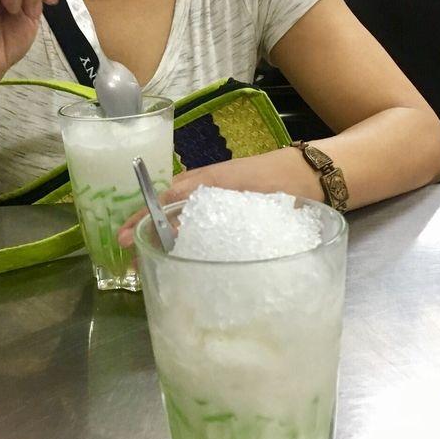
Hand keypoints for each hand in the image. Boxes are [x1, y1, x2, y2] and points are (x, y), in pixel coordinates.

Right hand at [117, 150, 320, 247]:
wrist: (313, 176)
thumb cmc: (282, 181)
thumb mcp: (247, 190)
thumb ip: (214, 193)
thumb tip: (180, 205)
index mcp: (205, 182)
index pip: (164, 200)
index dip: (143, 219)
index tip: (125, 238)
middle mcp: (207, 190)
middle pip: (166, 210)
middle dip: (147, 232)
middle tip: (132, 260)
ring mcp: (218, 201)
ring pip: (181, 218)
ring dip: (164, 238)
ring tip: (150, 262)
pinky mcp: (231, 213)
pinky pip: (200, 224)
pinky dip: (185, 239)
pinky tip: (182, 257)